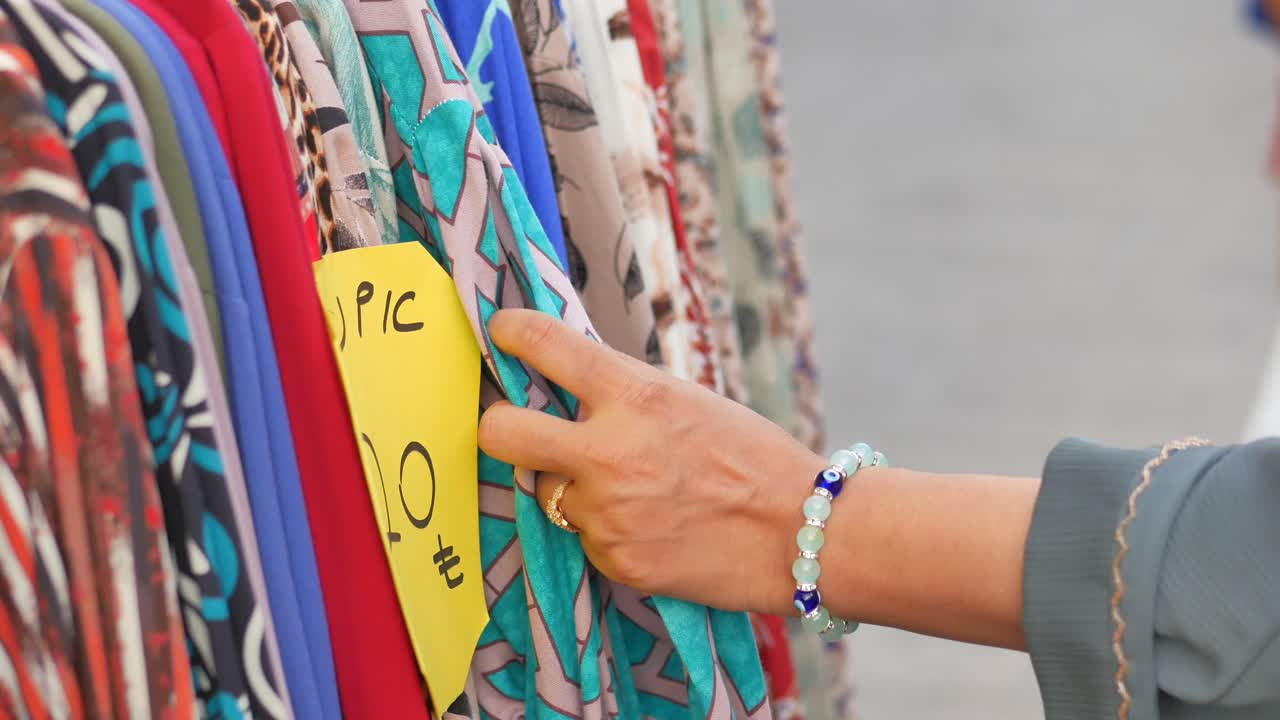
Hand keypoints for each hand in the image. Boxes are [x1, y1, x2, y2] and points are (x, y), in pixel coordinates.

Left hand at [478, 309, 819, 613]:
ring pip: (547, 491)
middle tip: (513, 425)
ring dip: (573, 487)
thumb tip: (565, 384)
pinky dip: (607, 530)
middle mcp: (609, 452)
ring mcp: (607, 512)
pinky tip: (652, 526)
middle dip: (498, 424)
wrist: (802, 533)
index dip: (511, 331)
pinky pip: (584, 537)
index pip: (546, 346)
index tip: (502, 331)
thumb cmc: (753, 457)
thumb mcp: (687, 401)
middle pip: (500, 431)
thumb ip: (624, 394)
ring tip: (631, 491)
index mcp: (636, 395)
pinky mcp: (615, 560)